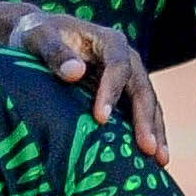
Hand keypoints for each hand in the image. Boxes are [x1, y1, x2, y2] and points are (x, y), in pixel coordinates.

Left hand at [11, 7, 164, 160]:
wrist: (39, 37)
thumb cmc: (36, 34)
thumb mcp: (38, 37)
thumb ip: (54, 51)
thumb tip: (75, 72)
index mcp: (109, 41)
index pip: (118, 66)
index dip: (112, 92)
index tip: (101, 119)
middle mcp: (126, 58)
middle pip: (141, 89)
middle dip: (145, 119)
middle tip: (147, 148)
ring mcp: (128, 77)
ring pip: (148, 104)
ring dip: (155, 131)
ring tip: (160, 161)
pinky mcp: (123, 94)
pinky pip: (140, 114)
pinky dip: (147, 134)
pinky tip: (152, 159)